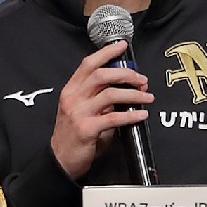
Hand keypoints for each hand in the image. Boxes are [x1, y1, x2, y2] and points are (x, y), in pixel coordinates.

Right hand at [50, 40, 153, 180]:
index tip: (122, 46)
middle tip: (142, 79)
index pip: (89, 64)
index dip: (106, 53)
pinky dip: (131, 115)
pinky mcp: (87, 129)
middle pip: (102, 75)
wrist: (60, 160)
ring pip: (110, 94)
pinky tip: (141, 115)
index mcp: (71, 90)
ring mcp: (78, 113)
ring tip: (147, 97)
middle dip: (126, 74)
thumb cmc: (72, 135)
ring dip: (133, 94)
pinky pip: (114, 118)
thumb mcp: (81, 110)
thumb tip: (126, 90)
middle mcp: (73, 98)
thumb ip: (99, 99)